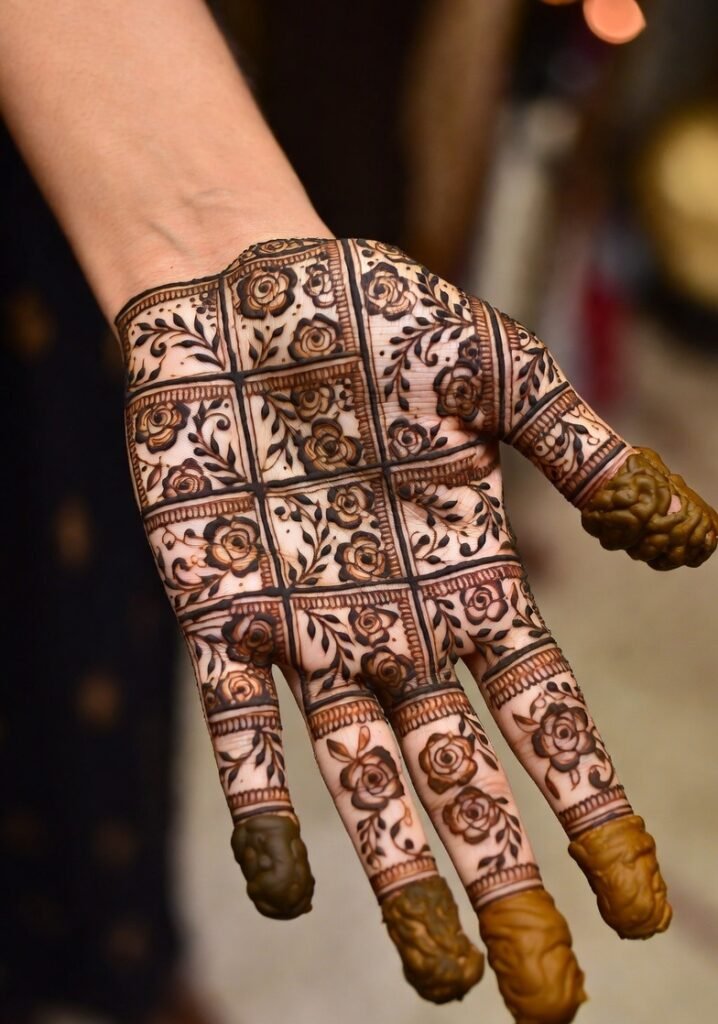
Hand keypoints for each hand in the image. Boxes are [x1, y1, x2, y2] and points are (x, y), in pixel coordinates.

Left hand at [117, 237, 715, 1022]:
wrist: (248, 288)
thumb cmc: (377, 317)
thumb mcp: (500, 375)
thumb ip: (585, 454)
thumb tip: (698, 537)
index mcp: (470, 578)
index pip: (546, 720)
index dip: (592, 810)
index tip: (641, 909)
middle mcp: (398, 626)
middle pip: (463, 778)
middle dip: (506, 881)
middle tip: (548, 999)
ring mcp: (309, 629)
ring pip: (363, 778)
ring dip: (402, 874)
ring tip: (443, 980)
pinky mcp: (219, 613)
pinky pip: (238, 728)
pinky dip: (261, 802)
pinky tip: (285, 884)